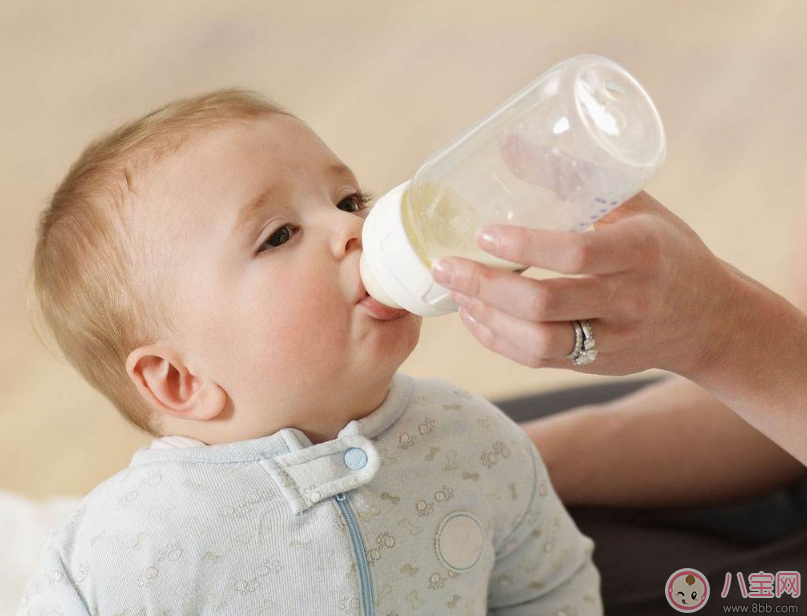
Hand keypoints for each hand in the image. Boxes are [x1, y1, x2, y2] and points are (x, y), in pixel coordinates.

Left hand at [429, 191, 741, 376]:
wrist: (710, 319)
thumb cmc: (667, 249)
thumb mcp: (635, 205)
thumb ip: (573, 178)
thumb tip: (506, 144)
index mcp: (642, 251)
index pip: (577, 253)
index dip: (525, 246)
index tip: (483, 234)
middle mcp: (629, 300)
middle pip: (546, 304)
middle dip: (486, 287)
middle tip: (445, 267)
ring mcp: (613, 339)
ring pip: (539, 342)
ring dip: (487, 318)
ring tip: (455, 292)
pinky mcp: (598, 365)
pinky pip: (540, 360)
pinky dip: (499, 341)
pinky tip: (475, 317)